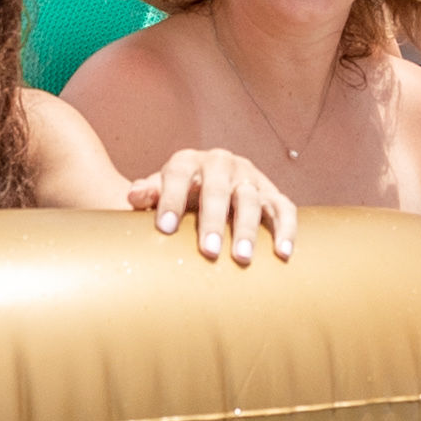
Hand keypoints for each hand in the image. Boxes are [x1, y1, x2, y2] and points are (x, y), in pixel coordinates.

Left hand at [136, 149, 300, 266]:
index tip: (165, 229)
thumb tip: (134, 196)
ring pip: (251, 200)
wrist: (206, 187)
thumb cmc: (178, 195)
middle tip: (209, 251)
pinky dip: (286, 229)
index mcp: (189, 161)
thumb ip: (148, 193)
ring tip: (242, 258)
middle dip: (213, 221)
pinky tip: (283, 254)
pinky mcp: (271, 193)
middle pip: (218, 189)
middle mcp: (221, 163)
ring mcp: (249, 177)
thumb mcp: (159, 190)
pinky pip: (284, 208)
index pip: (177, 174)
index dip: (171, 199)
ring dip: (247, 229)